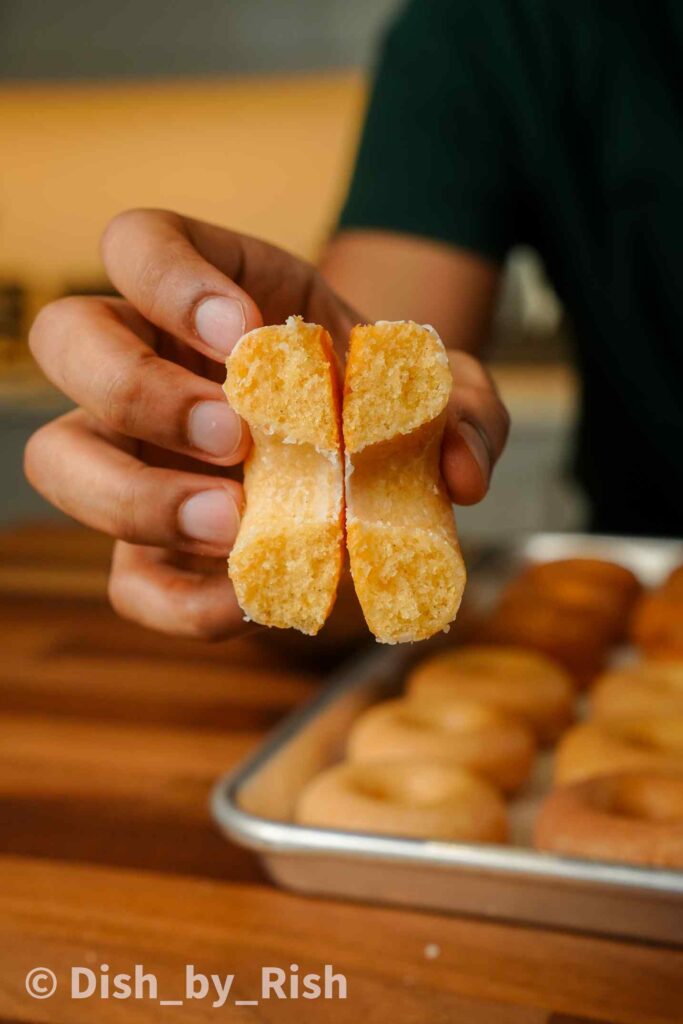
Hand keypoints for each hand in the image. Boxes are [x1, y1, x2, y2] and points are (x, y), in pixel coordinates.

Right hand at [26, 209, 507, 638]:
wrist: (373, 468)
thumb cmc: (385, 403)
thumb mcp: (440, 390)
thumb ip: (464, 411)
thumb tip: (459, 473)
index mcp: (211, 293)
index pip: (139, 244)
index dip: (171, 280)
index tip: (244, 330)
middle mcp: (148, 364)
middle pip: (66, 339)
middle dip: (137, 388)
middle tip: (234, 435)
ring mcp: (136, 455)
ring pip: (60, 457)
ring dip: (134, 495)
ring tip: (234, 520)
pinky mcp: (152, 543)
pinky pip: (127, 579)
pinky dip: (179, 599)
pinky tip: (249, 595)